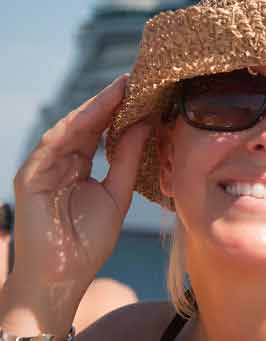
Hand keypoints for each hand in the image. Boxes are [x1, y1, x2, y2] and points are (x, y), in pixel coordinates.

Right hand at [10, 74, 150, 287]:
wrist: (61, 278)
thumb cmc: (87, 242)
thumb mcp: (117, 194)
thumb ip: (127, 159)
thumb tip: (144, 124)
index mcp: (80, 165)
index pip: (102, 130)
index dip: (122, 110)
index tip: (145, 89)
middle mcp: (61, 161)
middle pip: (87, 124)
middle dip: (110, 101)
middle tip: (135, 78)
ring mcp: (44, 167)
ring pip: (70, 128)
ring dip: (94, 107)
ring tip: (120, 88)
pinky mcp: (30, 176)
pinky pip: (52, 145)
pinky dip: (73, 128)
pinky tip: (94, 113)